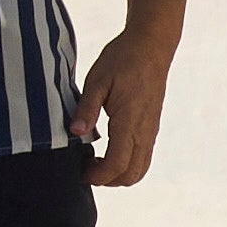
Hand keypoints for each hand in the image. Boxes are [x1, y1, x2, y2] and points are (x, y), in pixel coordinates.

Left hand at [78, 30, 171, 190]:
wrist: (151, 47)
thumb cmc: (122, 60)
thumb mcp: (97, 80)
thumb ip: (86, 108)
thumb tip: (75, 133)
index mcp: (129, 121)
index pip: (118, 164)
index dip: (98, 175)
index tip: (81, 171)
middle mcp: (144, 131)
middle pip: (131, 174)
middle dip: (108, 180)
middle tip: (86, 167)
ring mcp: (150, 131)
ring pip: (140, 169)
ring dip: (118, 174)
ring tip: (96, 160)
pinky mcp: (151, 127)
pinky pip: (143, 157)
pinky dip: (127, 164)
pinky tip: (109, 149)